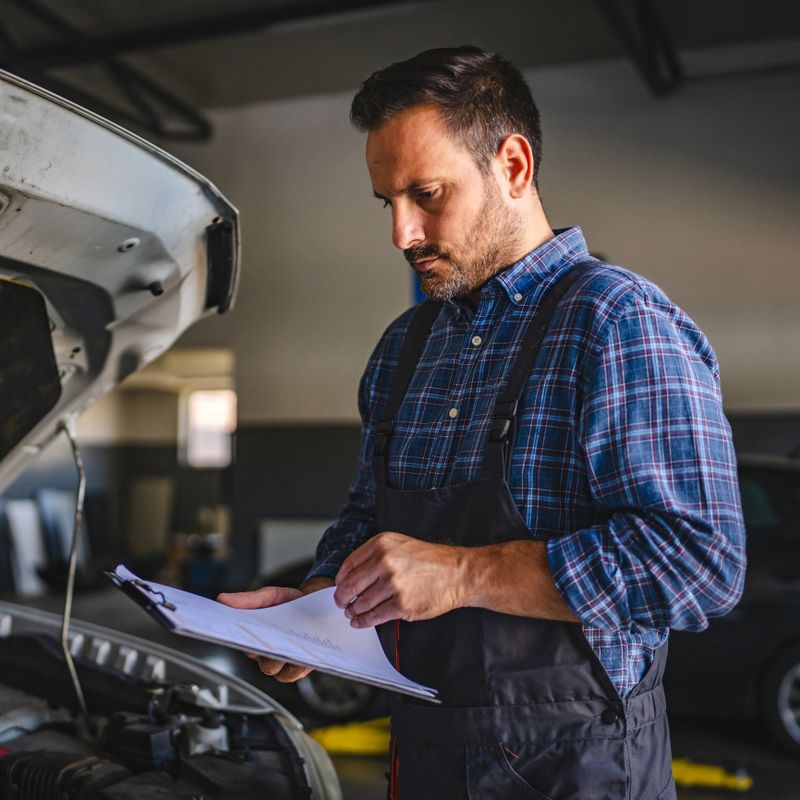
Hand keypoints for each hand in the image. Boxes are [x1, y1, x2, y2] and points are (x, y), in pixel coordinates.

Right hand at [217, 585, 318, 682]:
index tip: (239, 632)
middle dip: (263, 650)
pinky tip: (304, 654)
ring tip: (291, 646)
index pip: (240, 641)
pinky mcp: (296, 668)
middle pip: (256, 657)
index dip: (238, 638)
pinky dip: (297, 666)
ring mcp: (279, 662)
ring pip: (273, 669)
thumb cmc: (289, 603)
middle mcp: (263, 653)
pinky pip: (292, 674)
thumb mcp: (271, 596)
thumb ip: (249, 600)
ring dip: (281, 659)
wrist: (315, 606)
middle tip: (270, 639)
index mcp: (253, 635)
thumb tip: (222, 598)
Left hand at [333, 532, 465, 627]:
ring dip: (352, 612)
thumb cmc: (430, 560)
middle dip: (342, 598)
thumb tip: (351, 575)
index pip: (349, 565)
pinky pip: (374, 616)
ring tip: (351, 614)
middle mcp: (385, 562)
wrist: (457, 572)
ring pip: (361, 603)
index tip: (339, 587)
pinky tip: (361, 621)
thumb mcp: (399, 544)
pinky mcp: (401, 604)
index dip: (340, 580)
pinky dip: (364, 621)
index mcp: (381, 544)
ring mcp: (393, 584)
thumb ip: (375, 555)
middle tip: (341, 603)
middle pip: (350, 585)